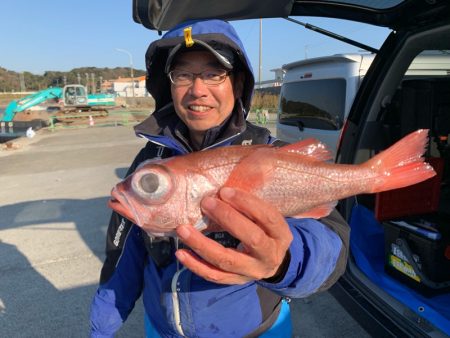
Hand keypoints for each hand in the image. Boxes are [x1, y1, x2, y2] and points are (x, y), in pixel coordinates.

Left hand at [174, 187, 292, 283]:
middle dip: (227, 218)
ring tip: (183, 229)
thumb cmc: (265, 230)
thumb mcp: (267, 217)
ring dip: (202, 244)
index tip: (225, 191)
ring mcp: (253, 271)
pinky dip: (196, 265)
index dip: (247, 203)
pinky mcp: (236, 281)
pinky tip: (181, 253)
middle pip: (251, 238)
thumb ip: (251, 205)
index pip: (267, 217)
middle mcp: (270, 255)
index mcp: (281, 234)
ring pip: (227, 260)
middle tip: (206, 203)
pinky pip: (214, 276)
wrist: (272, 261)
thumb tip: (223, 189)